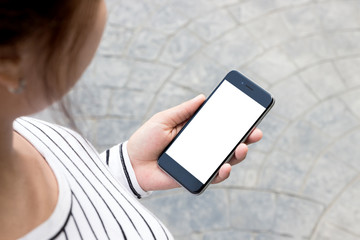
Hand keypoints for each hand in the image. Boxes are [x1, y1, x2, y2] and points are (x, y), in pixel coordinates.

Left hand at [127, 95, 262, 191]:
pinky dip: (221, 173)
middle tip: (255, 133)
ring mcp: (199, 163)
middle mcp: (201, 147)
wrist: (131, 164)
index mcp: (195, 131)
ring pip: (225, 160)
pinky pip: (212, 177)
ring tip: (241, 148)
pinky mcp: (194, 177)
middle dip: (245, 138)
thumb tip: (203, 97)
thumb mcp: (164, 119)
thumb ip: (183, 110)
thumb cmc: (145, 140)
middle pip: (228, 143)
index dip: (236, 122)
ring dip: (237, 155)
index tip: (251, 115)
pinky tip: (224, 167)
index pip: (219, 126)